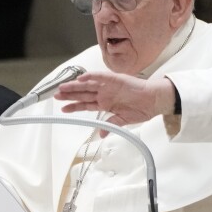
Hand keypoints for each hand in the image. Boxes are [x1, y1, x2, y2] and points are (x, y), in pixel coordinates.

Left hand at [55, 72, 176, 135]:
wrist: (154, 100)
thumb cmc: (142, 108)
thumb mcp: (123, 121)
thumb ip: (111, 125)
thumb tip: (101, 135)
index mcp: (106, 103)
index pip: (86, 105)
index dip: (74, 106)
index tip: (63, 109)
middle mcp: (105, 94)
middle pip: (83, 94)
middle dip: (70, 95)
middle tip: (56, 96)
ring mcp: (109, 86)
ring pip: (88, 85)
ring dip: (75, 86)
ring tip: (63, 87)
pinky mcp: (115, 79)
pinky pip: (100, 77)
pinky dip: (90, 77)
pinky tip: (80, 79)